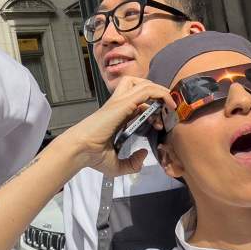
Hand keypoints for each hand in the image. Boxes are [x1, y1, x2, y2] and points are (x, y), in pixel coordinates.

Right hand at [53, 76, 172, 176]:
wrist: (80, 150)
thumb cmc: (92, 156)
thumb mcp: (117, 166)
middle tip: (166, 109)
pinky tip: (168, 104)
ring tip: (169, 103)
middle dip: (156, 93)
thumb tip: (143, 155)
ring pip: (143, 83)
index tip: (160, 125)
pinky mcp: (123, 103)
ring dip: (160, 90)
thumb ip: (131, 163)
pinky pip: (146, 91)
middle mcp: (119, 105)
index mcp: (118, 115)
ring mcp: (120, 102)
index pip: (137, 102)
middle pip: (140, 85)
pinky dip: (160, 93)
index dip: (152, 109)